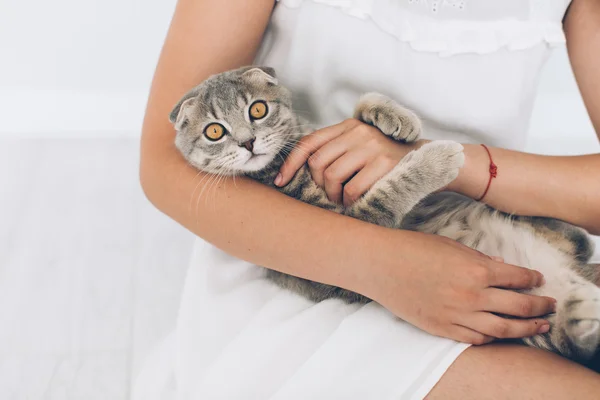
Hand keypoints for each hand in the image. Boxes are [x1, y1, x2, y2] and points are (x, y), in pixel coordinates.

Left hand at [275, 119, 420, 206]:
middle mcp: (357, 132)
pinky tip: (355, 202)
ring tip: (342, 200)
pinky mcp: (384, 163)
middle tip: (329, 195)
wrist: (425, 162)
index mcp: (347, 126)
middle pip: (317, 163)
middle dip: (318, 185)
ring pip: (331, 176)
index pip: (308, 142)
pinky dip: (349, 201)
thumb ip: (334, 151)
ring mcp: (371, 146)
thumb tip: (298, 171)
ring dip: (333, 195)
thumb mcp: (358, 147)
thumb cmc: (384, 162)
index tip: (281, 181)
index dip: (290, 163)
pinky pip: (352, 189)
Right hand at [358, 232, 555, 344]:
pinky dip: (493, 337)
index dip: (533, 279)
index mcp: (476, 270)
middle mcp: (472, 296)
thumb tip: (501, 267)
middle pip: (519, 307)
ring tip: (538, 326)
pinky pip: (476, 338)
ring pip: (503, 329)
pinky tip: (500, 333)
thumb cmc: (412, 248)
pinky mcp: (442, 328)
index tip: (538, 280)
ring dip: (526, 328)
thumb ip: (479, 259)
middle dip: (540, 306)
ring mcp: (457, 315)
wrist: (379, 265)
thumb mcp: (451, 245)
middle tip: (549, 305)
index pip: (518, 278)